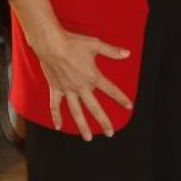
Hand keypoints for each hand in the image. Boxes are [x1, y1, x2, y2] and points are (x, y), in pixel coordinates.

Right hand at [34, 26, 132, 140]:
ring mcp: (67, 90)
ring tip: (88, 138)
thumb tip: (127, 53)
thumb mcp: (95, 44)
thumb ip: (112, 51)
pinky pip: (55, 106)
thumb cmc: (73, 42)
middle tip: (110, 133)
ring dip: (82, 125)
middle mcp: (81, 87)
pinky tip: (59, 127)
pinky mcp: (55, 89)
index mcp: (92, 76)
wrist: (51, 44)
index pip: (110, 90)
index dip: (121, 98)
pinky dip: (56, 116)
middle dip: (103, 121)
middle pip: (94, 108)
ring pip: (76, 112)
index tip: (129, 107)